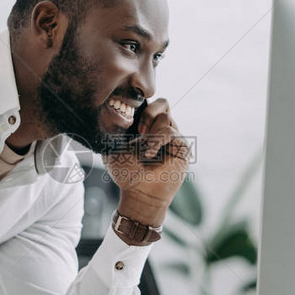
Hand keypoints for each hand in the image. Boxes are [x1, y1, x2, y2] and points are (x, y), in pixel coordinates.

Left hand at [103, 99, 189, 227]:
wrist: (138, 192)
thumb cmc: (125, 172)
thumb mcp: (112, 146)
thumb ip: (114, 127)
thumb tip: (115, 110)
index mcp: (147, 126)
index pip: (150, 102)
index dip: (141, 104)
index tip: (128, 117)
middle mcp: (162, 129)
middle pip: (162, 103)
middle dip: (148, 113)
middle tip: (137, 131)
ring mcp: (173, 138)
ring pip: (166, 116)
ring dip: (150, 132)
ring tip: (143, 149)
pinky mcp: (182, 148)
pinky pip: (170, 131)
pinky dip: (156, 141)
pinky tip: (149, 154)